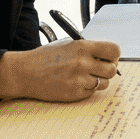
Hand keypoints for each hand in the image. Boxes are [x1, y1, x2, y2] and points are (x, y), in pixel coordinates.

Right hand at [0, 39, 121, 101]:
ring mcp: (79, 80)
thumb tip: (109, 55)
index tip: (110, 57)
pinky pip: (92, 92)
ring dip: (98, 80)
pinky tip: (75, 83)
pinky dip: (87, 89)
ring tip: (85, 76)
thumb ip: (88, 49)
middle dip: (109, 69)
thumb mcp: (68, 45)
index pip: (114, 50)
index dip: (114, 55)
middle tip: (100, 68)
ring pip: (104, 83)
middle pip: (113, 69)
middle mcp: (82, 63)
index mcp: (82, 47)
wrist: (25, 72)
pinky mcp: (75, 94)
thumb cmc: (46, 57)